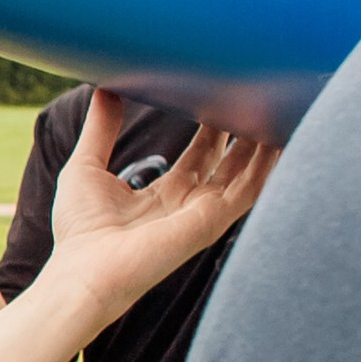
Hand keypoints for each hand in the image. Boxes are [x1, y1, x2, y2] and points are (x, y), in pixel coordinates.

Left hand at [45, 92, 276, 324]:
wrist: (82, 273)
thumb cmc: (79, 232)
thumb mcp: (87, 167)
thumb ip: (100, 129)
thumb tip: (105, 88)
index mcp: (165, 196)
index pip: (201, 154)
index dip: (212, 125)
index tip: (219, 91)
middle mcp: (190, 205)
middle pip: (229, 160)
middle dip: (242, 127)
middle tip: (253, 89)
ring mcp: (204, 215)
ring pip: (247, 173)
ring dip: (263, 142)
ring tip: (277, 105)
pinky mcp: (211, 222)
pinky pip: (250, 190)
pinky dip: (268, 165)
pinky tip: (280, 138)